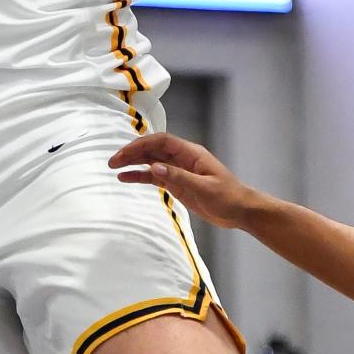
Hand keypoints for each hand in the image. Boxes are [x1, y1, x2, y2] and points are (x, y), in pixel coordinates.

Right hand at [109, 131, 254, 227]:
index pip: (161, 142)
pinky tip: (126, 178)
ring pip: (151, 161)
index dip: (141, 145)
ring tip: (114, 167)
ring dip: (133, 163)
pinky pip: (155, 177)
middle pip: (152, 149)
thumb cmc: (229, 197)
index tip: (124, 154)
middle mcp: (182, 158)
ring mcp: (179, 171)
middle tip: (112, 161)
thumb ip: (179, 177)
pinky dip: (140, 176)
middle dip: (132, 153)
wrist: (241, 211)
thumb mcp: (204, 188)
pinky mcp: (177, 184)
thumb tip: (154, 168)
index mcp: (191, 153)